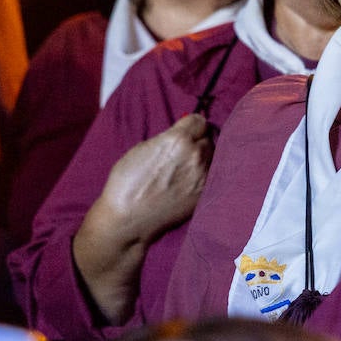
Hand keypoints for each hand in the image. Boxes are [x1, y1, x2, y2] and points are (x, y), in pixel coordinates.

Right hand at [97, 113, 213, 241]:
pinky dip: (203, 175)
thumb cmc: (127, 183)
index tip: (185, 132)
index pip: (199, 121)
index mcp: (179, 139)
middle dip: (197, 142)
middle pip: (207, 138)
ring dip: (202, 158)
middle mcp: (195, 154)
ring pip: (212, 157)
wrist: (128, 219)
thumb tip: (180, 135)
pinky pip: (211, 175)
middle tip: (183, 152)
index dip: (190, 126)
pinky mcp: (205, 193)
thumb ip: (167, 138)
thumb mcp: (142, 148)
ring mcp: (203, 175)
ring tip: (185, 168)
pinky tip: (188, 181)